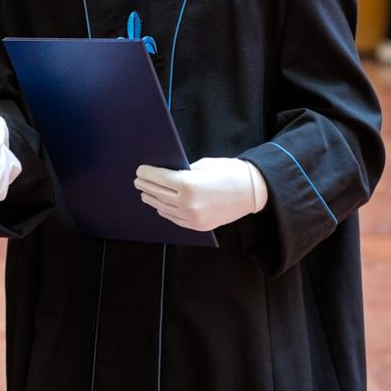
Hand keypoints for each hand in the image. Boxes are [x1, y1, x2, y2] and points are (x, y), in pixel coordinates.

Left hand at [134, 157, 268, 232]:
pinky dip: (165, 212)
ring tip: (145, 194)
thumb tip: (166, 175)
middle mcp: (188, 203)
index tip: (139, 171)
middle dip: (146, 186)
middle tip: (138, 181)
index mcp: (189, 184)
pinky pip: (176, 219)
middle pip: (159, 194)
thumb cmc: (229, 172)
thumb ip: (184, 171)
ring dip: (153, 200)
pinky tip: (160, 206)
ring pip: (165, 208)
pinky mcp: (199, 226)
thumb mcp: (204, 165)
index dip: (147, 174)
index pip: (160, 179)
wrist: (252, 191)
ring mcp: (193, 217)